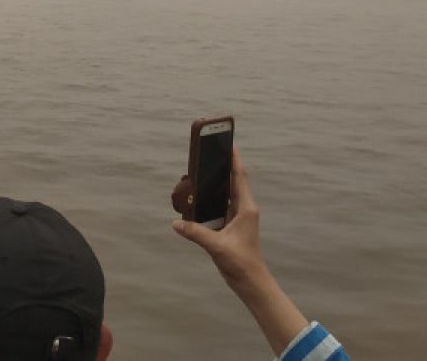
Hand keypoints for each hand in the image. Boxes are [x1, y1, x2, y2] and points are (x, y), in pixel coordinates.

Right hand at [173, 147, 269, 295]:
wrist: (251, 282)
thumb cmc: (241, 262)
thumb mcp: (217, 246)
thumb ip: (196, 233)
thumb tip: (175, 224)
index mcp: (246, 208)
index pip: (239, 178)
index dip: (234, 160)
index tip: (229, 143)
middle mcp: (243, 209)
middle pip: (233, 181)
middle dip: (223, 166)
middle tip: (208, 152)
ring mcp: (237, 217)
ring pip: (226, 193)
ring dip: (215, 182)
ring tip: (200, 171)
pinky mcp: (230, 226)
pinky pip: (219, 205)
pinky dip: (210, 198)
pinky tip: (196, 197)